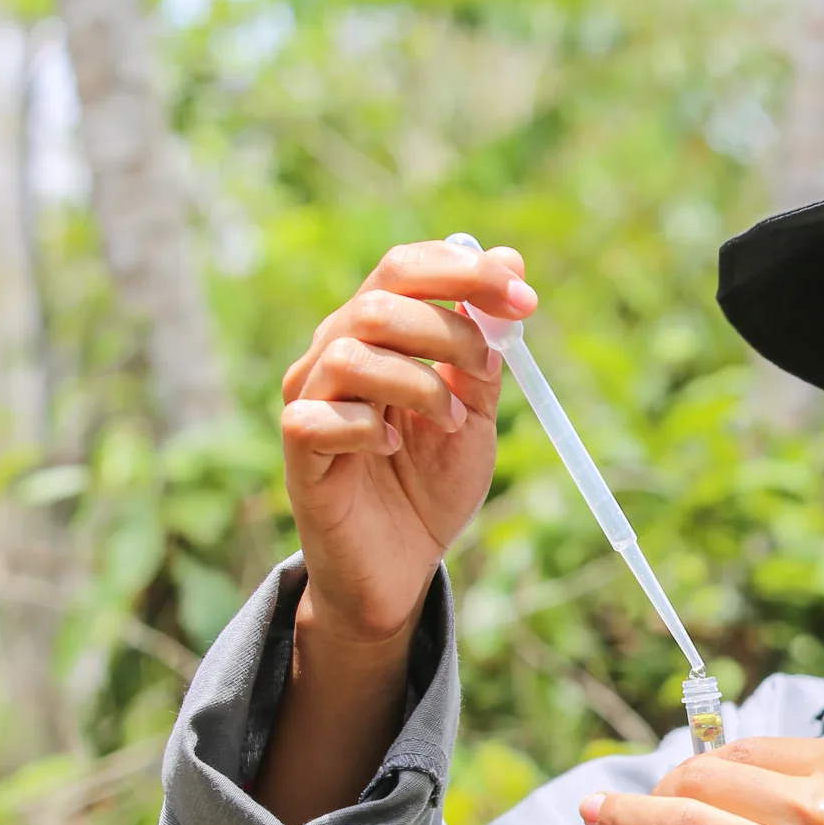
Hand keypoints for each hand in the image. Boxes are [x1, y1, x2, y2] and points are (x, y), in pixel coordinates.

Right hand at [249, 242, 535, 824]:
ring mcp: (310, 397)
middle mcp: (334, 352)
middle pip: (380, 302)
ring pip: (354, 352)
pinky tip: (393, 451)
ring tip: (451, 423)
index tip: (524, 297)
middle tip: (487, 371)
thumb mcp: (476, 410)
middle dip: (450, 329)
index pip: (405, 269)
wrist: (403, 564)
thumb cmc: (431, 481)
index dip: (465, 271)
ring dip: (422, 385)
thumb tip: (511, 260)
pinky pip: (325, 416)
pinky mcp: (299, 448)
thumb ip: (486, 348)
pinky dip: (373, 428)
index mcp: (377, 333)